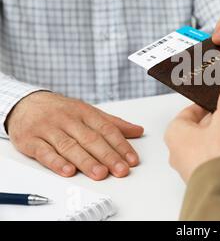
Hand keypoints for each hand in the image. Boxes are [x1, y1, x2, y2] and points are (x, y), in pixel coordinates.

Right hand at [6, 91, 143, 180]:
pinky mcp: (30, 140)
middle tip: (120, 169)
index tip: (132, 160)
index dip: (121, 145)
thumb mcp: (88, 112)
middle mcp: (68, 119)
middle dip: (107, 156)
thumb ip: (113, 123)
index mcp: (84, 112)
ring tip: (100, 173)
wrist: (25, 103)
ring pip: (69, 146)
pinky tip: (68, 171)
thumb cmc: (61, 110)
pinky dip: (57, 162)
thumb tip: (138, 130)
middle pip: (90, 139)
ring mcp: (49, 129)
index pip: (106, 129)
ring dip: (86, 161)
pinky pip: (44, 152)